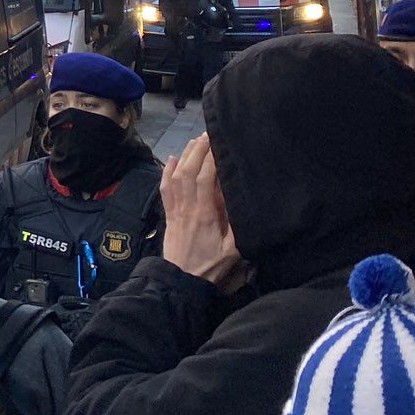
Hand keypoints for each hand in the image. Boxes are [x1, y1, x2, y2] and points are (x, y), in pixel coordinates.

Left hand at [161, 134, 244, 290]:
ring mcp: (175, 209)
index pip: (204, 179)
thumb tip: (249, 204)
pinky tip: (172, 158)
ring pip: (175, 176)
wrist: (182, 280)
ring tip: (195, 141)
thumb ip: (241, 225)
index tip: (219, 143)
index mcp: (205, 214)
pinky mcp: (168, 213)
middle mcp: (187, 207)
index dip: (210, 159)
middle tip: (209, 134)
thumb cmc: (211, 265)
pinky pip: (165, 187)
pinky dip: (167, 170)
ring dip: (184, 156)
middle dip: (197, 150)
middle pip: (188, 171)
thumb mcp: (234, 249)